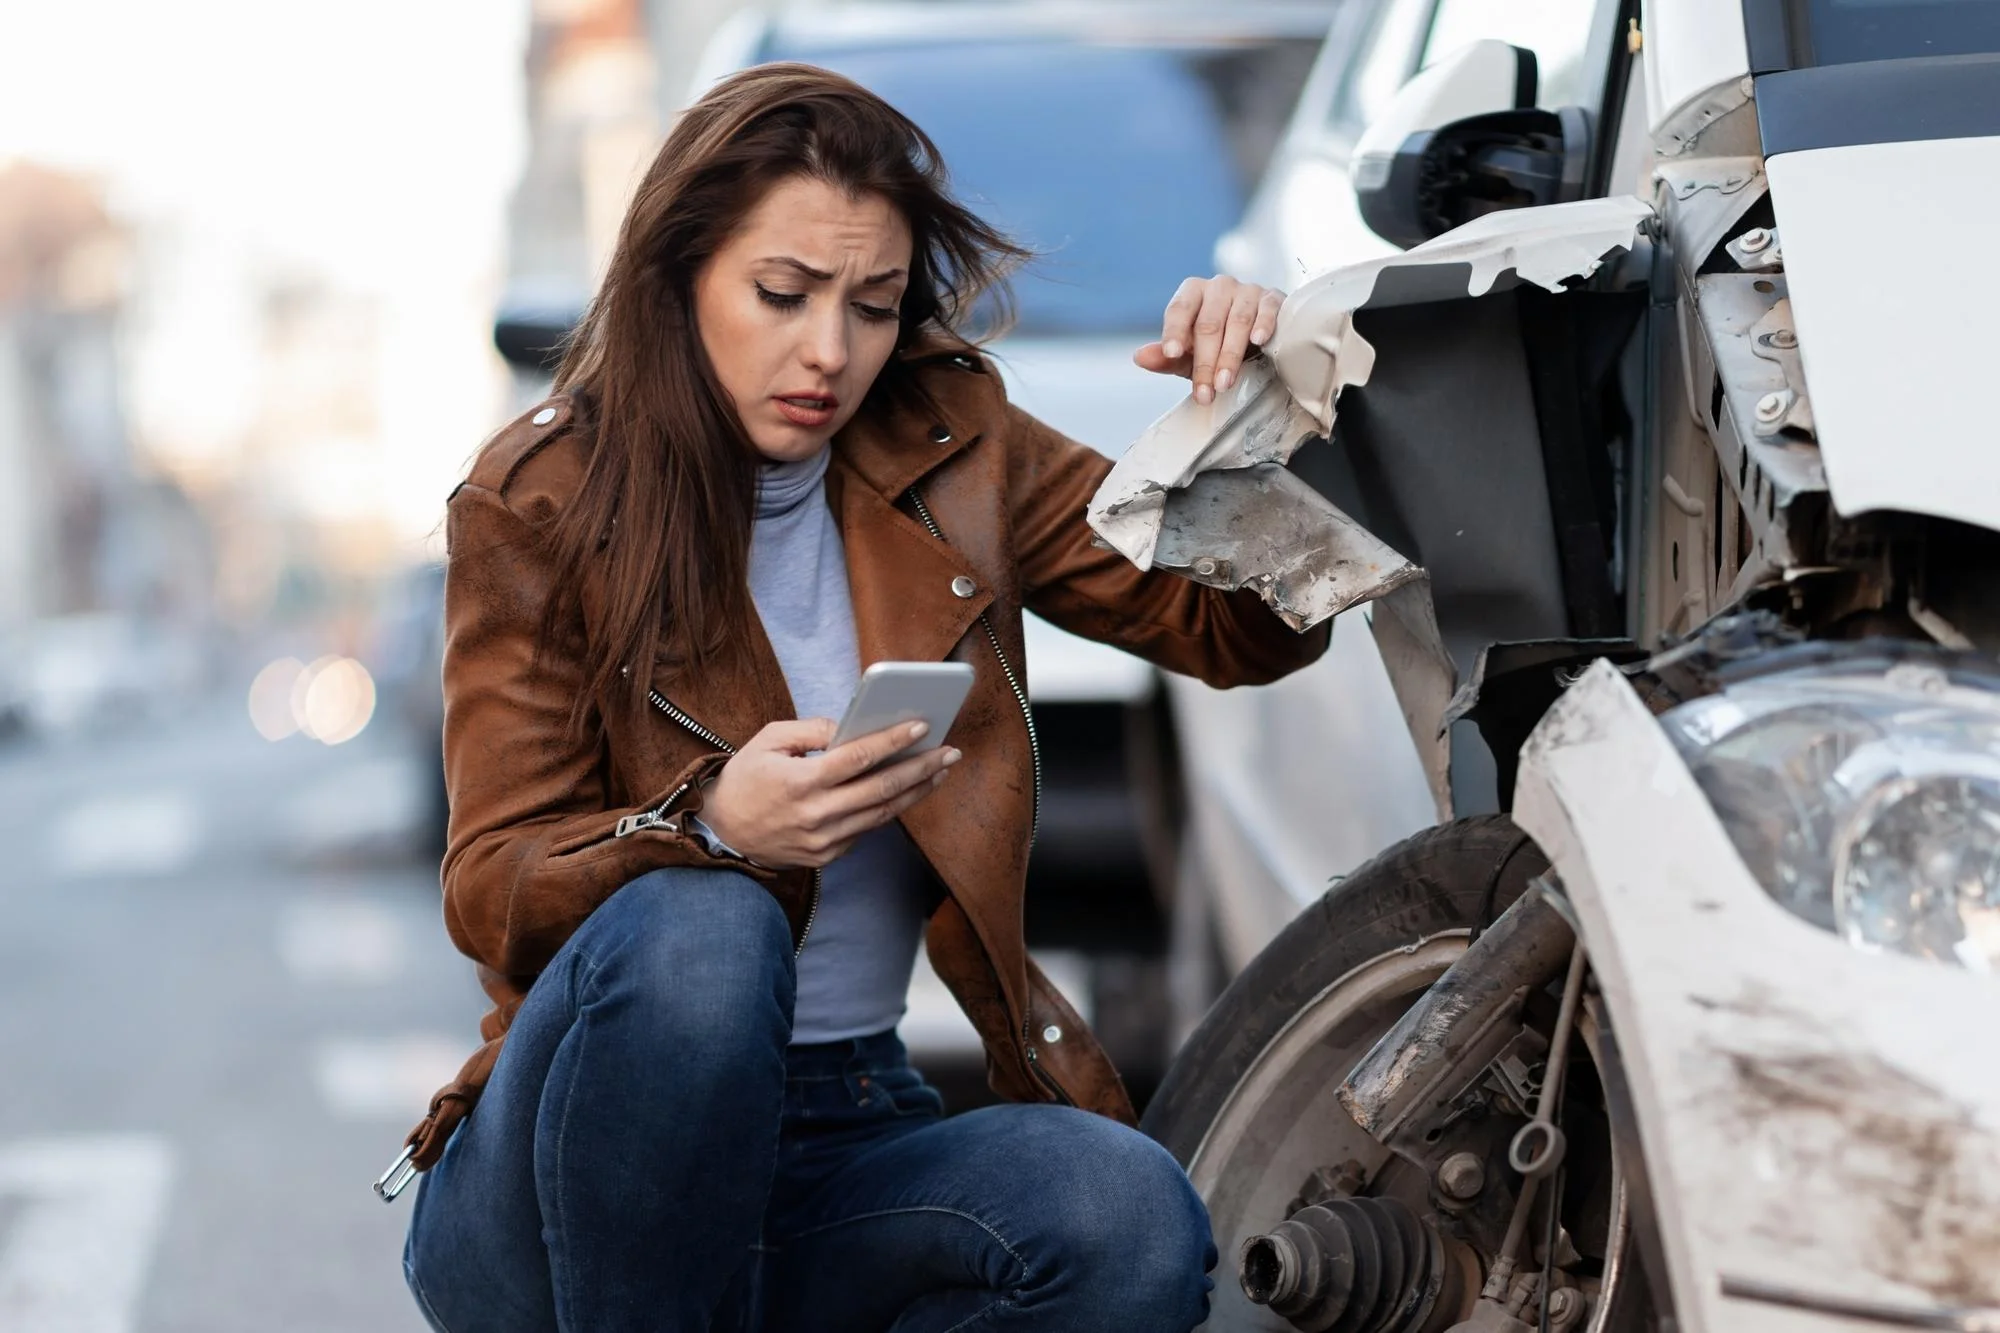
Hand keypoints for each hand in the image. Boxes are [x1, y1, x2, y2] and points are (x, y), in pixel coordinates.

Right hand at [696, 718, 959, 868]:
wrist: (722, 833)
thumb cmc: (746, 778)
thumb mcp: (768, 741)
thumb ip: (813, 731)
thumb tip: (854, 728)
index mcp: (800, 782)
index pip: (857, 758)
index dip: (892, 741)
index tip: (922, 726)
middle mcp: (816, 815)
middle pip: (881, 789)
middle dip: (921, 768)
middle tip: (951, 751)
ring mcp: (824, 841)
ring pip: (882, 814)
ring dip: (915, 791)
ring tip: (940, 770)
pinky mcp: (827, 856)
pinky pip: (866, 829)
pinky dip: (889, 808)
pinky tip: (908, 790)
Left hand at [1132, 276, 1286, 405]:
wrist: (1258, 341)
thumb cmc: (1218, 346)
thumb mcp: (1189, 357)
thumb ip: (1166, 358)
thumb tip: (1140, 358)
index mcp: (1193, 293)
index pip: (1179, 309)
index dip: (1174, 332)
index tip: (1171, 354)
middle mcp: (1219, 286)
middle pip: (1208, 323)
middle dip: (1205, 361)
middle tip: (1205, 392)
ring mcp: (1247, 290)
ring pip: (1237, 320)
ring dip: (1230, 355)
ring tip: (1225, 382)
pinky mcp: (1273, 298)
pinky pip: (1268, 309)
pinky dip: (1264, 324)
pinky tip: (1258, 341)